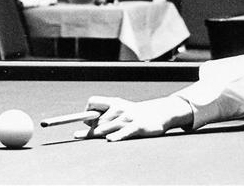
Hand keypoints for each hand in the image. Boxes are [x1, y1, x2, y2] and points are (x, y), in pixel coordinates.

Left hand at [74, 95, 192, 141]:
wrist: (158, 113)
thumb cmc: (134, 113)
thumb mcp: (119, 108)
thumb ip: (103, 113)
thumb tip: (85, 122)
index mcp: (113, 102)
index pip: (92, 102)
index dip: (86, 111)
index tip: (86, 120)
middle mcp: (119, 108)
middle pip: (96, 120)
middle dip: (91, 129)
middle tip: (87, 134)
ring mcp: (127, 118)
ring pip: (106, 128)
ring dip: (96, 134)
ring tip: (90, 137)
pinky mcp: (137, 127)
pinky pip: (124, 133)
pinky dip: (116, 136)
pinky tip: (110, 140)